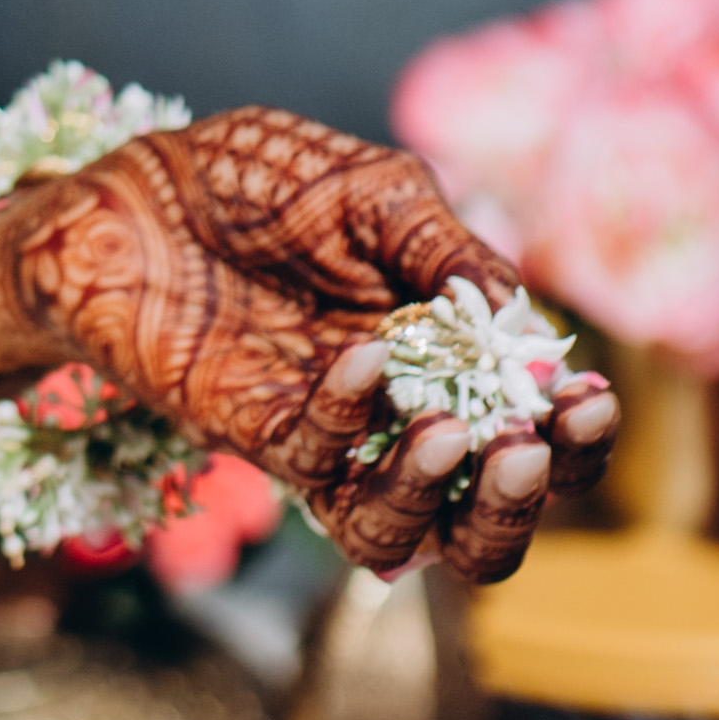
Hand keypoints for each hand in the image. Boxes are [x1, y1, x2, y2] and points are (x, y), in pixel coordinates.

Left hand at [0, 110, 616, 580]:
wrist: (128, 186)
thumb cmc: (253, 182)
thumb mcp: (377, 193)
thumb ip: (450, 257)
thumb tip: (528, 333)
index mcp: (443, 361)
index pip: (532, 435)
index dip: (574, 441)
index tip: (589, 403)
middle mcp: (390, 420)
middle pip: (477, 526)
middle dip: (520, 507)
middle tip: (534, 449)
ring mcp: (320, 438)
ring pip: (397, 537)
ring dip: (439, 499)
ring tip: (459, 433)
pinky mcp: (248, 435)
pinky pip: (315, 466)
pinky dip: (349, 417)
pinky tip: (363, 353)